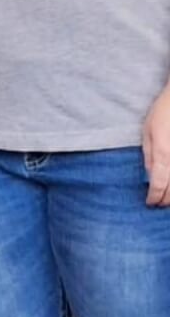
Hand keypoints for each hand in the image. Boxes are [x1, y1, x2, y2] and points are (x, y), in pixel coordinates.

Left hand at [143, 82, 169, 206]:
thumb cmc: (163, 112)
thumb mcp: (148, 131)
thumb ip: (149, 154)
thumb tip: (149, 174)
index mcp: (163, 154)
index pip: (158, 185)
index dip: (154, 197)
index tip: (149, 203)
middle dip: (165, 201)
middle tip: (158, 204)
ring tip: (168, 200)